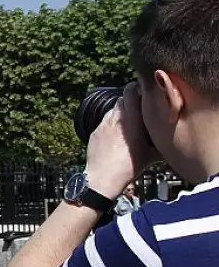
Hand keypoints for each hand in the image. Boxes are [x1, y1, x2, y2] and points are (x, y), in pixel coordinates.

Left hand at [85, 82, 159, 197]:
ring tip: (129, 126)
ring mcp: (103, 124)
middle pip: (122, 99)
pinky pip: (104, 122)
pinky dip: (111, 125)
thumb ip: (160, 141)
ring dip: (121, 114)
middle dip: (131, 102)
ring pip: (113, 111)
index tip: (145, 94)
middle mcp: (115, 117)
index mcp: (131, 118)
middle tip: (140, 112)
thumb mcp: (152, 154)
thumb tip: (171, 139)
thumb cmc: (129, 166)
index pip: (130, 90)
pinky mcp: (94, 131)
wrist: (103, 177)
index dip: (137, 89)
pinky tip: (116, 137)